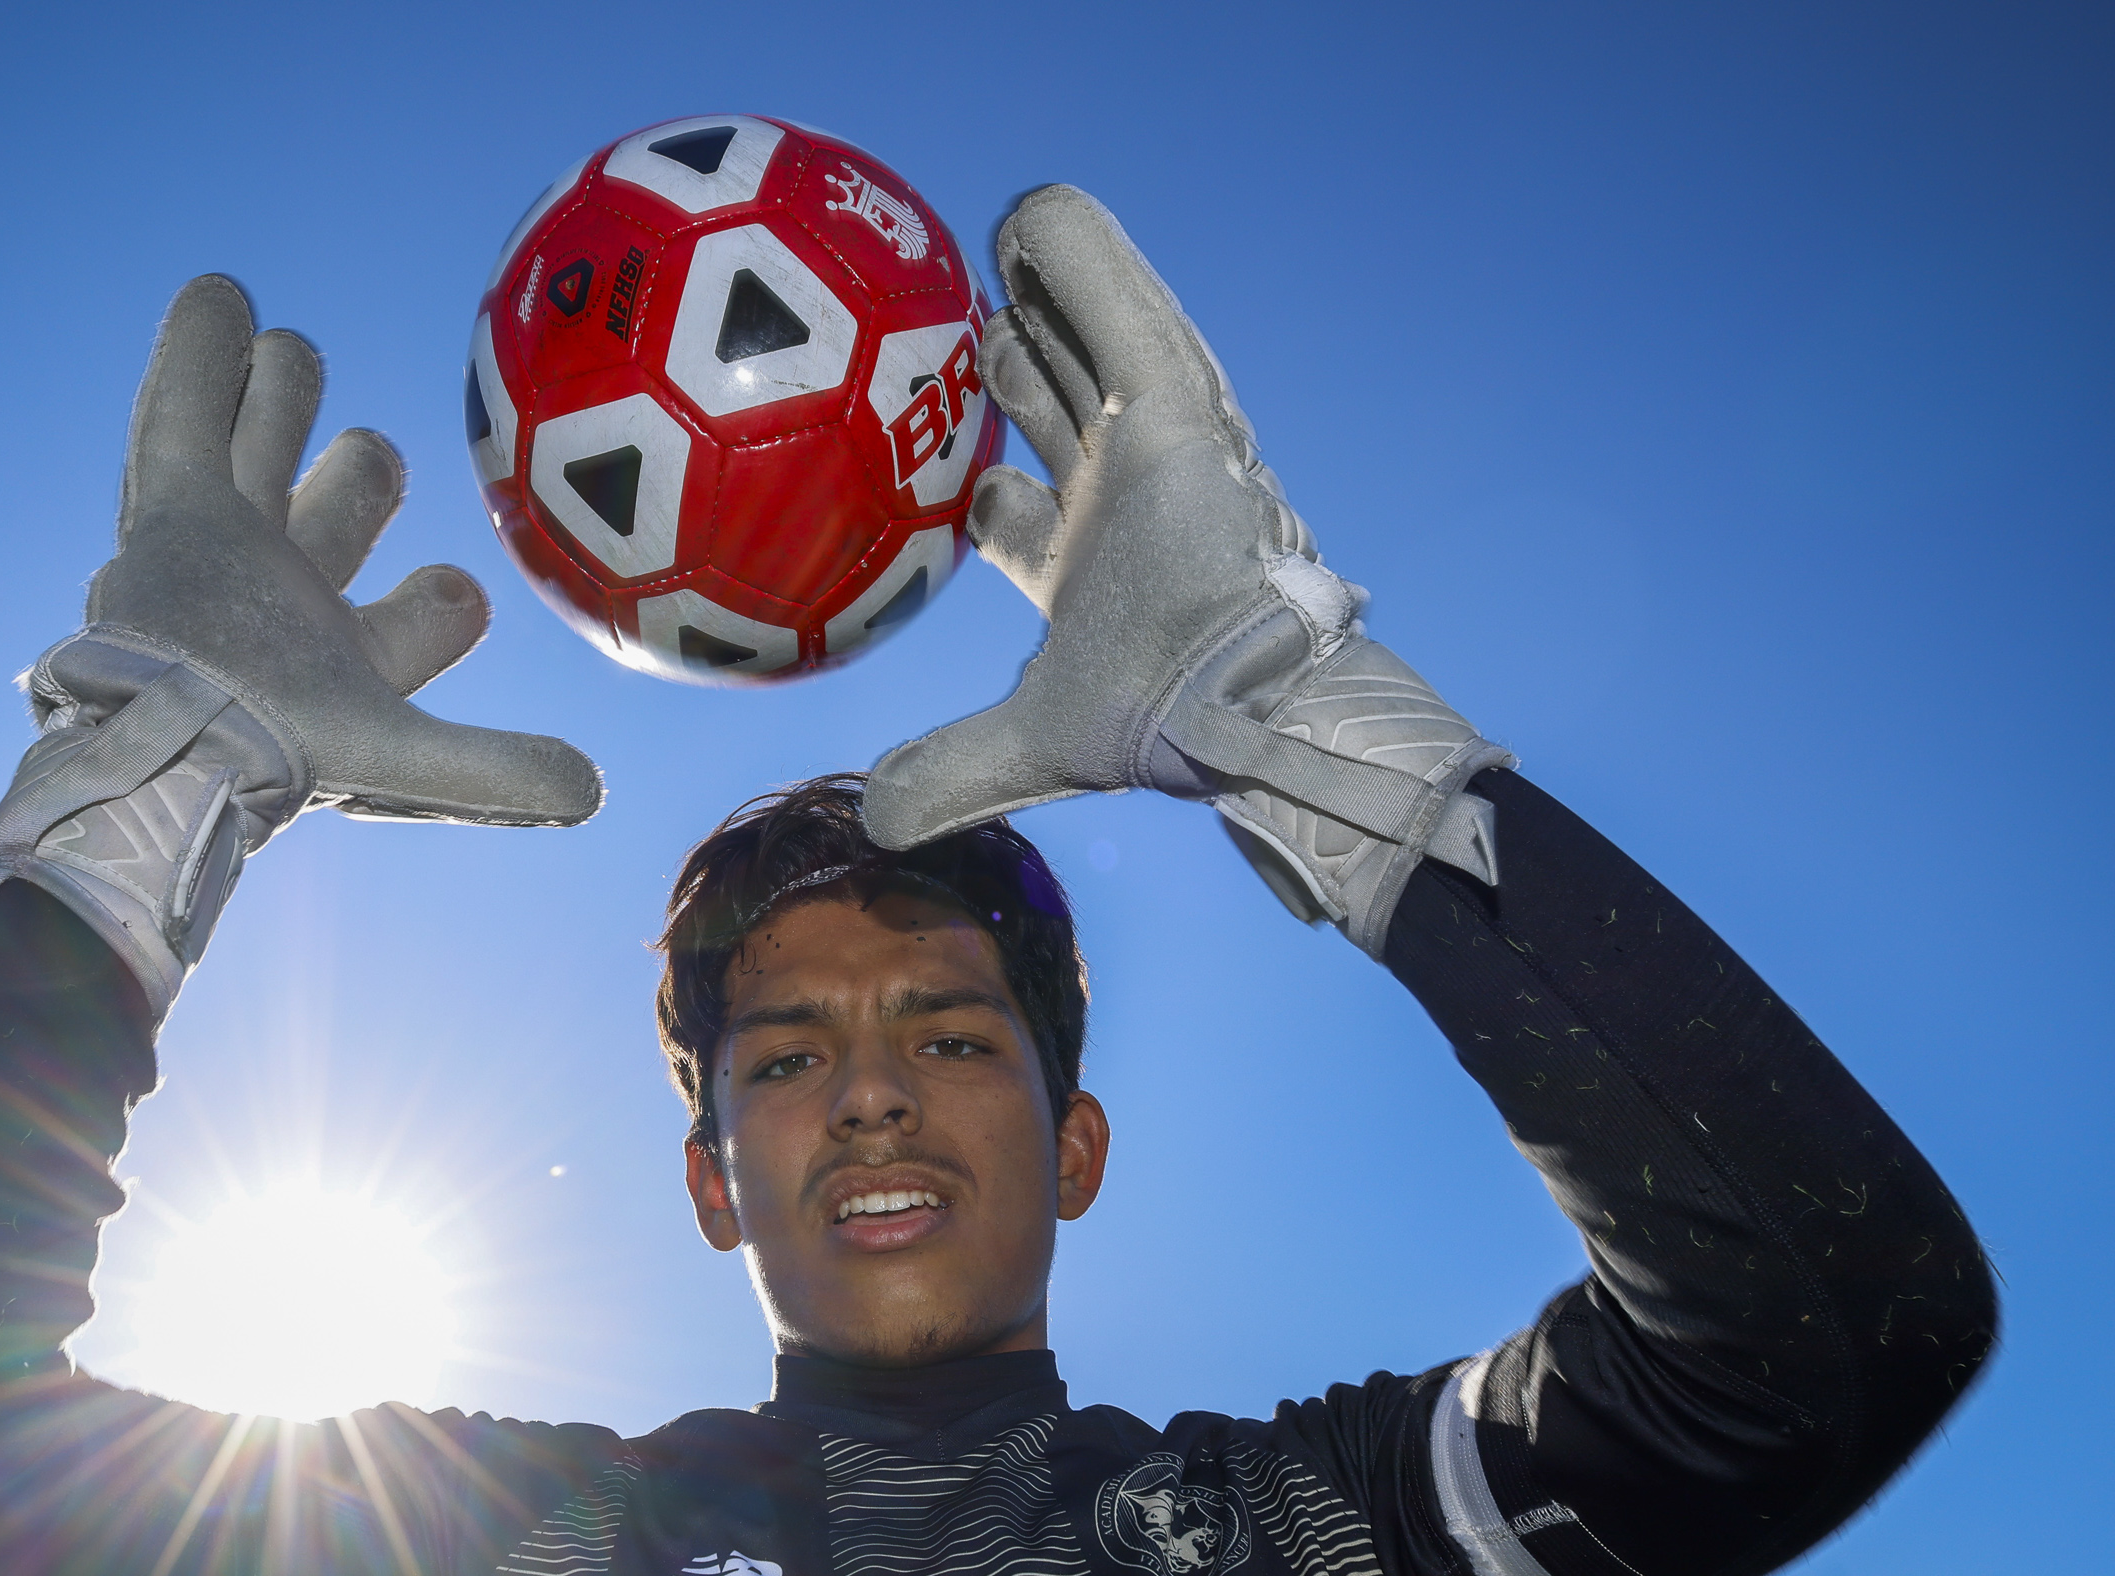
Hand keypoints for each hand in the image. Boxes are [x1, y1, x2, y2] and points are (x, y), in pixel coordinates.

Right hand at [76, 275, 601, 827]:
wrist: (160, 733)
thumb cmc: (276, 753)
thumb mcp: (401, 765)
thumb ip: (495, 772)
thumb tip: (597, 793)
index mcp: (356, 663)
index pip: (423, 619)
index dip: (446, 604)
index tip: (454, 592)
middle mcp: (291, 602)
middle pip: (339, 510)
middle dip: (361, 475)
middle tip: (366, 453)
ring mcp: (228, 551)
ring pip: (262, 449)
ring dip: (280, 398)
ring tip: (285, 350)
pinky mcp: (166, 510)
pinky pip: (184, 416)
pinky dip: (199, 356)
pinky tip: (217, 292)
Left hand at [860, 188, 1505, 957]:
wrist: (1242, 707)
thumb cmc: (1161, 724)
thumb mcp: (1030, 745)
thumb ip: (953, 772)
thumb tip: (873, 821)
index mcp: (1082, 567)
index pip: (1012, 509)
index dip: (969, 481)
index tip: (924, 462)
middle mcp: (1116, 500)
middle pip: (1051, 411)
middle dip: (1009, 369)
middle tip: (948, 324)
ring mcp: (1149, 450)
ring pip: (1086, 352)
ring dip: (1043, 298)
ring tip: (997, 242)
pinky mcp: (1179, 415)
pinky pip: (1126, 321)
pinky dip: (1086, 268)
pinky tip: (1038, 214)